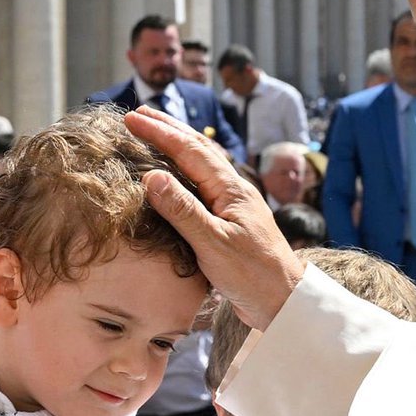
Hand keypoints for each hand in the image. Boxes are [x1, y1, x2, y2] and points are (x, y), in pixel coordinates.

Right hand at [124, 108, 303, 329]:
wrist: (284, 302)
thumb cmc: (254, 275)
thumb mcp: (214, 244)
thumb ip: (183, 211)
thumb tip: (151, 176)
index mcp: (231, 190)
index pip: (190, 151)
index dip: (160, 133)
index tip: (132, 119)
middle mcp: (234, 191)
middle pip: (199, 150)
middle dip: (169, 129)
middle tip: (140, 114)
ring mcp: (233, 205)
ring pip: (203, 166)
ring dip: (177, 146)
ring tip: (155, 133)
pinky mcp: (230, 222)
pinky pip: (203, 186)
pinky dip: (185, 172)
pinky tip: (176, 176)